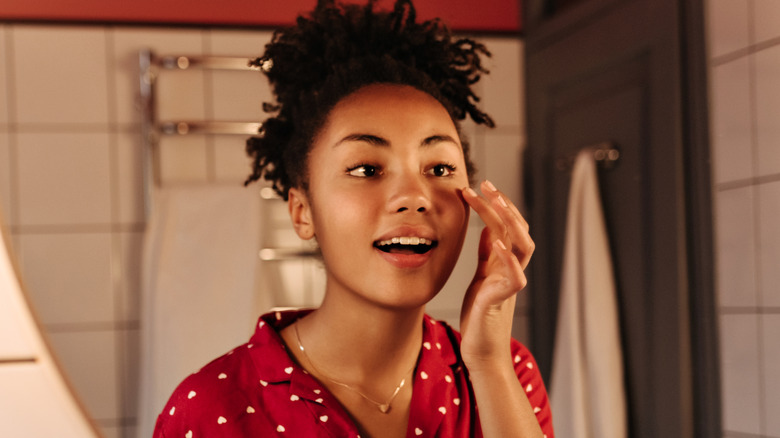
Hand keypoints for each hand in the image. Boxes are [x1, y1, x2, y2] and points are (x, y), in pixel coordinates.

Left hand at [458, 180, 533, 369]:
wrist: (481, 350)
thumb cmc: (480, 315)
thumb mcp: (481, 276)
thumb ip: (488, 255)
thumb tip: (488, 230)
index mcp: (504, 261)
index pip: (506, 224)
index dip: (496, 203)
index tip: (478, 185)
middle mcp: (511, 268)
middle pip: (518, 228)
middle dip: (503, 204)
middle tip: (486, 184)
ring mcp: (510, 283)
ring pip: (523, 246)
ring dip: (510, 222)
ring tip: (494, 202)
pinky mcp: (504, 299)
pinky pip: (515, 276)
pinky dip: (507, 258)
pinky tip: (497, 242)